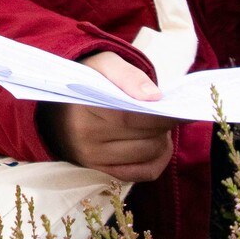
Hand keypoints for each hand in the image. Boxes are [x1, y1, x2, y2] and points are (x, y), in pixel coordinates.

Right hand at [41, 51, 175, 182]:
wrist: (57, 104)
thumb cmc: (86, 80)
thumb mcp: (102, 64)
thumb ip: (128, 75)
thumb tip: (155, 97)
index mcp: (83, 113)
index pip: (132, 119)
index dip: (162, 116)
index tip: (181, 110)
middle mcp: (86, 142)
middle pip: (145, 141)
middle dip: (164, 128)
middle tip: (166, 112)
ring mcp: (93, 161)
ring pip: (147, 158)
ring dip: (162, 142)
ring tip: (159, 125)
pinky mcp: (101, 171)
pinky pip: (143, 173)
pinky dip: (158, 160)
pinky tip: (157, 144)